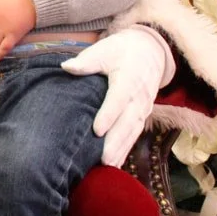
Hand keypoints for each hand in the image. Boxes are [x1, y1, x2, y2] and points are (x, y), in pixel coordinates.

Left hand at [61, 25, 173, 166]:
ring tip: (109, 165)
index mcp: (129, 79)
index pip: (119, 99)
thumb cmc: (121, 50)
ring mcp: (143, 107)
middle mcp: (139, 96)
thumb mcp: (104, 50)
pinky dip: (126, 148)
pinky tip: (116, 163)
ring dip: (122, 149)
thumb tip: (66, 67)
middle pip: (128, 121)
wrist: (150, 51)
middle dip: (116, 141)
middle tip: (103, 159)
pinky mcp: (143, 114)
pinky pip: (135, 133)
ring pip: (133, 131)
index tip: (96, 130)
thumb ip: (86, 61)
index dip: (109, 115)